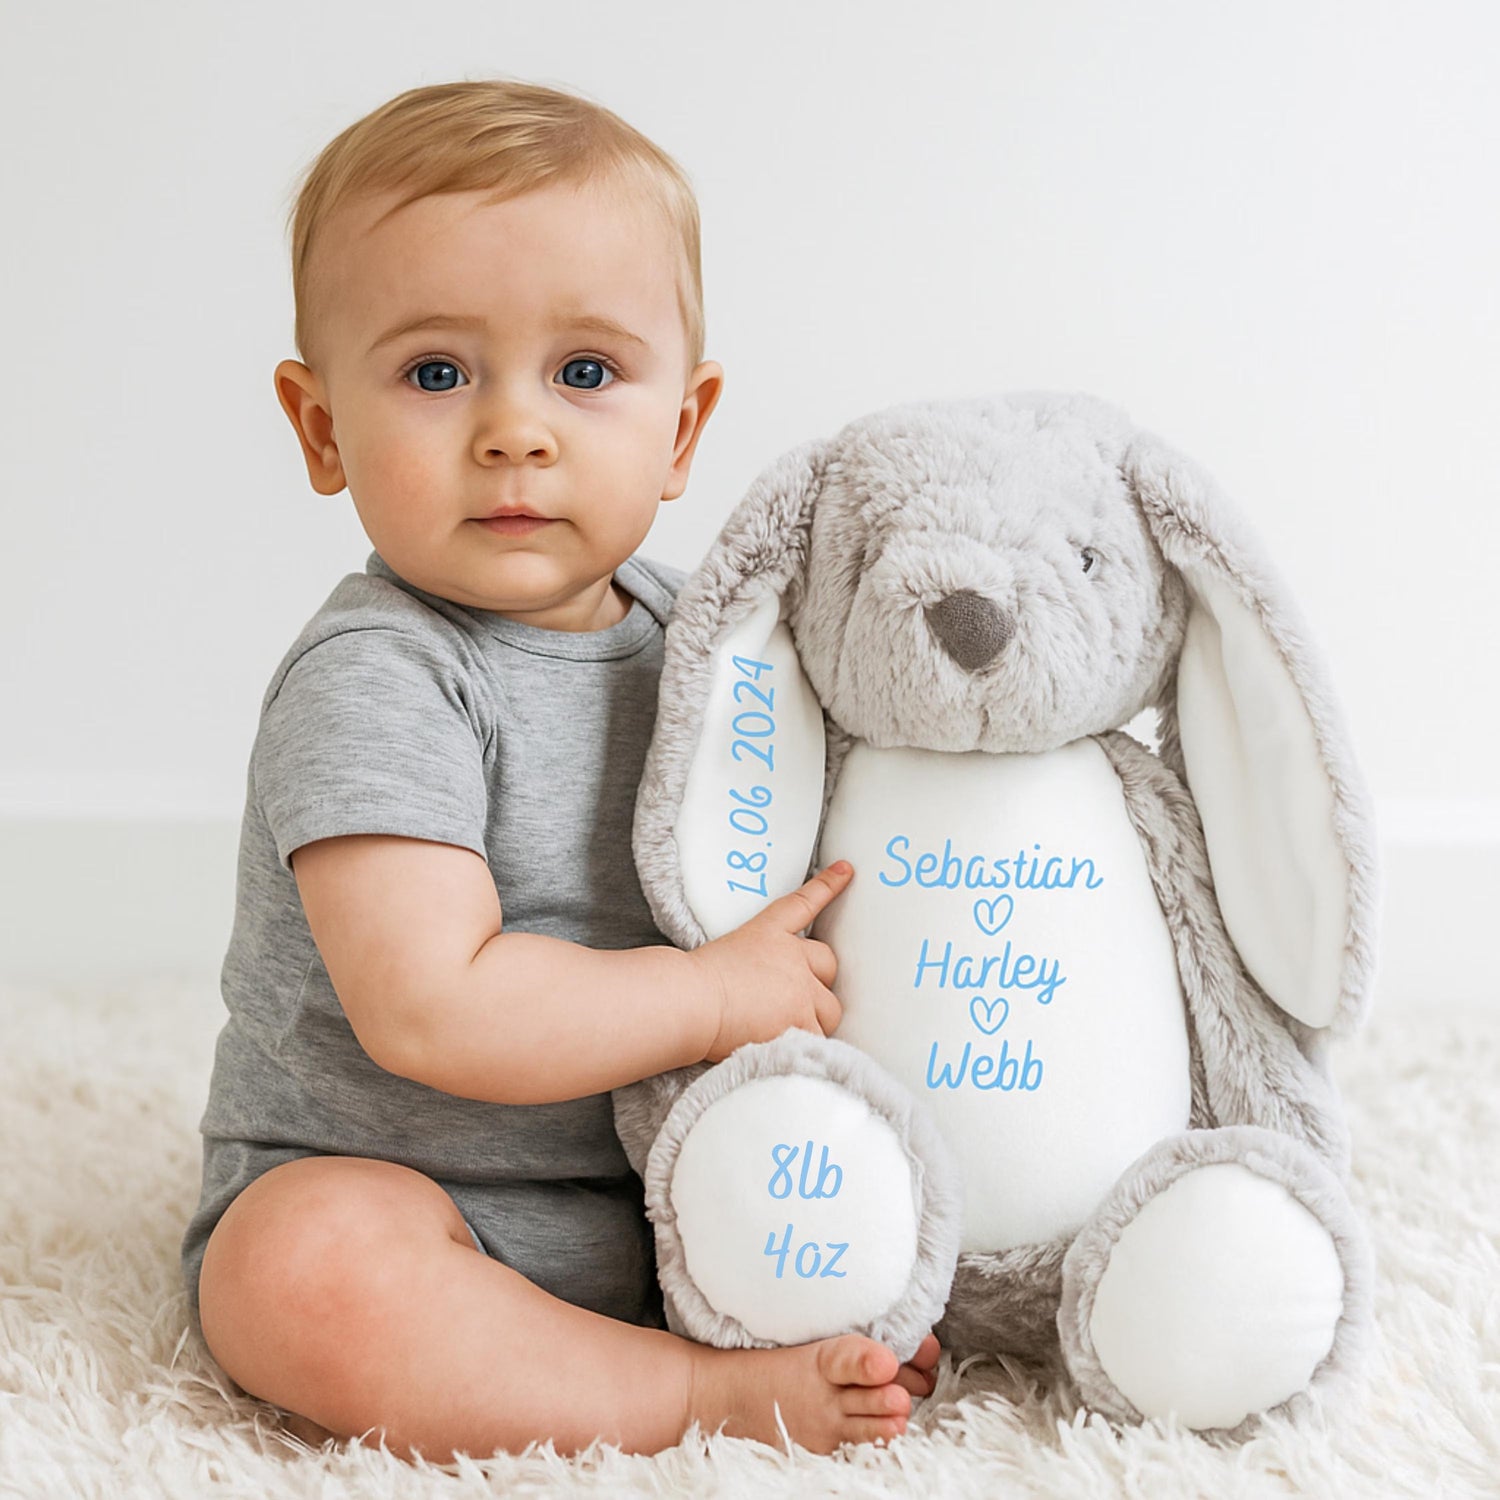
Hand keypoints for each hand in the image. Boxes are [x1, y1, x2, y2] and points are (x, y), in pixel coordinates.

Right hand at [691, 861, 853, 1062]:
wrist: (689, 1001)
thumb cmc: (693, 984)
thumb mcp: (723, 955)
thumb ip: (754, 964)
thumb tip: (760, 988)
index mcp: (769, 932)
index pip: (804, 904)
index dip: (828, 886)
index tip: (845, 870)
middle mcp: (792, 957)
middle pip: (828, 965)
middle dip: (816, 982)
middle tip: (790, 1001)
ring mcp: (801, 990)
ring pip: (829, 1008)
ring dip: (813, 1018)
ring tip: (782, 1029)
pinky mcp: (801, 1021)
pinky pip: (818, 1037)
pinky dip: (804, 1045)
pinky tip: (784, 1049)